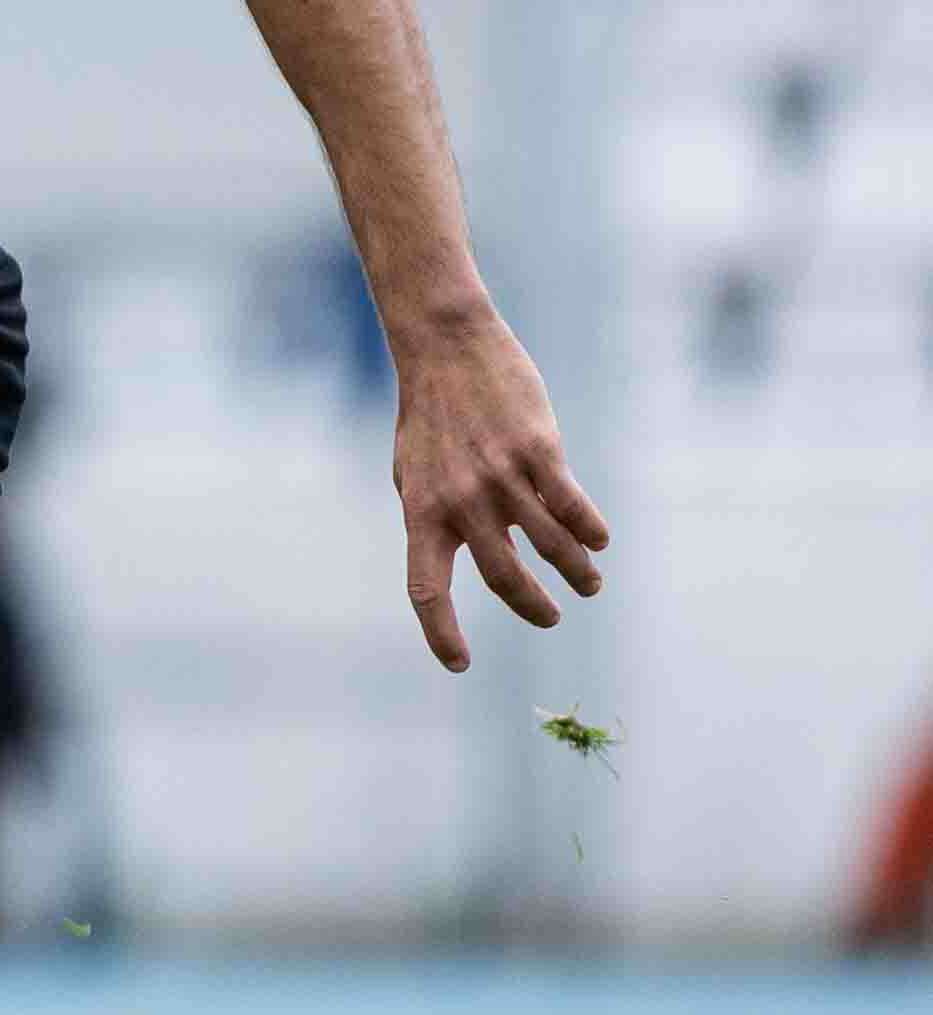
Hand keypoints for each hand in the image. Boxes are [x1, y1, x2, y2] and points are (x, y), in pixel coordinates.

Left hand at [390, 297, 607, 671]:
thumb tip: (470, 558)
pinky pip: (572, 506)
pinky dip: (590, 530)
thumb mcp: (414, 474)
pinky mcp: (539, 452)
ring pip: (550, 546)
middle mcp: (460, 503)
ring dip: (576, 572)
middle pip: (504, 578)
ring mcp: (501, 478)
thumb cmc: (428, 417)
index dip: (441, 632)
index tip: (459, 664)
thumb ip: (437, 518)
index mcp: (421, 513)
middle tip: (552, 617)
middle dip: (533, 607)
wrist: (445, 349)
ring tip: (589, 583)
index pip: (426, 589)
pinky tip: (599, 541)